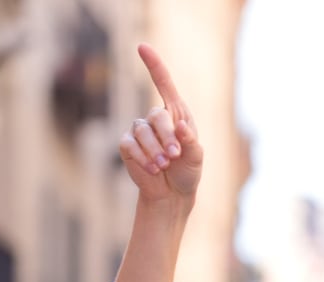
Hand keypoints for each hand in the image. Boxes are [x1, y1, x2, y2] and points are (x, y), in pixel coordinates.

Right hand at [118, 44, 202, 204]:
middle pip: (157, 116)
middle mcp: (156, 118)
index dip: (154, 65)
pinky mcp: (127, 145)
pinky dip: (143, 159)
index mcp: (176, 114)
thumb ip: (191, 141)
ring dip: (155, 151)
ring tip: (164, 166)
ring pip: (143, 132)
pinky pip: (130, 146)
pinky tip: (152, 169)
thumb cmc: (187, 171)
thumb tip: (179, 125)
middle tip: (175, 157)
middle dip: (167, 138)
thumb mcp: (196, 157)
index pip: (164, 84)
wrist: (172, 193)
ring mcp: (139, 130)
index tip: (142, 47)